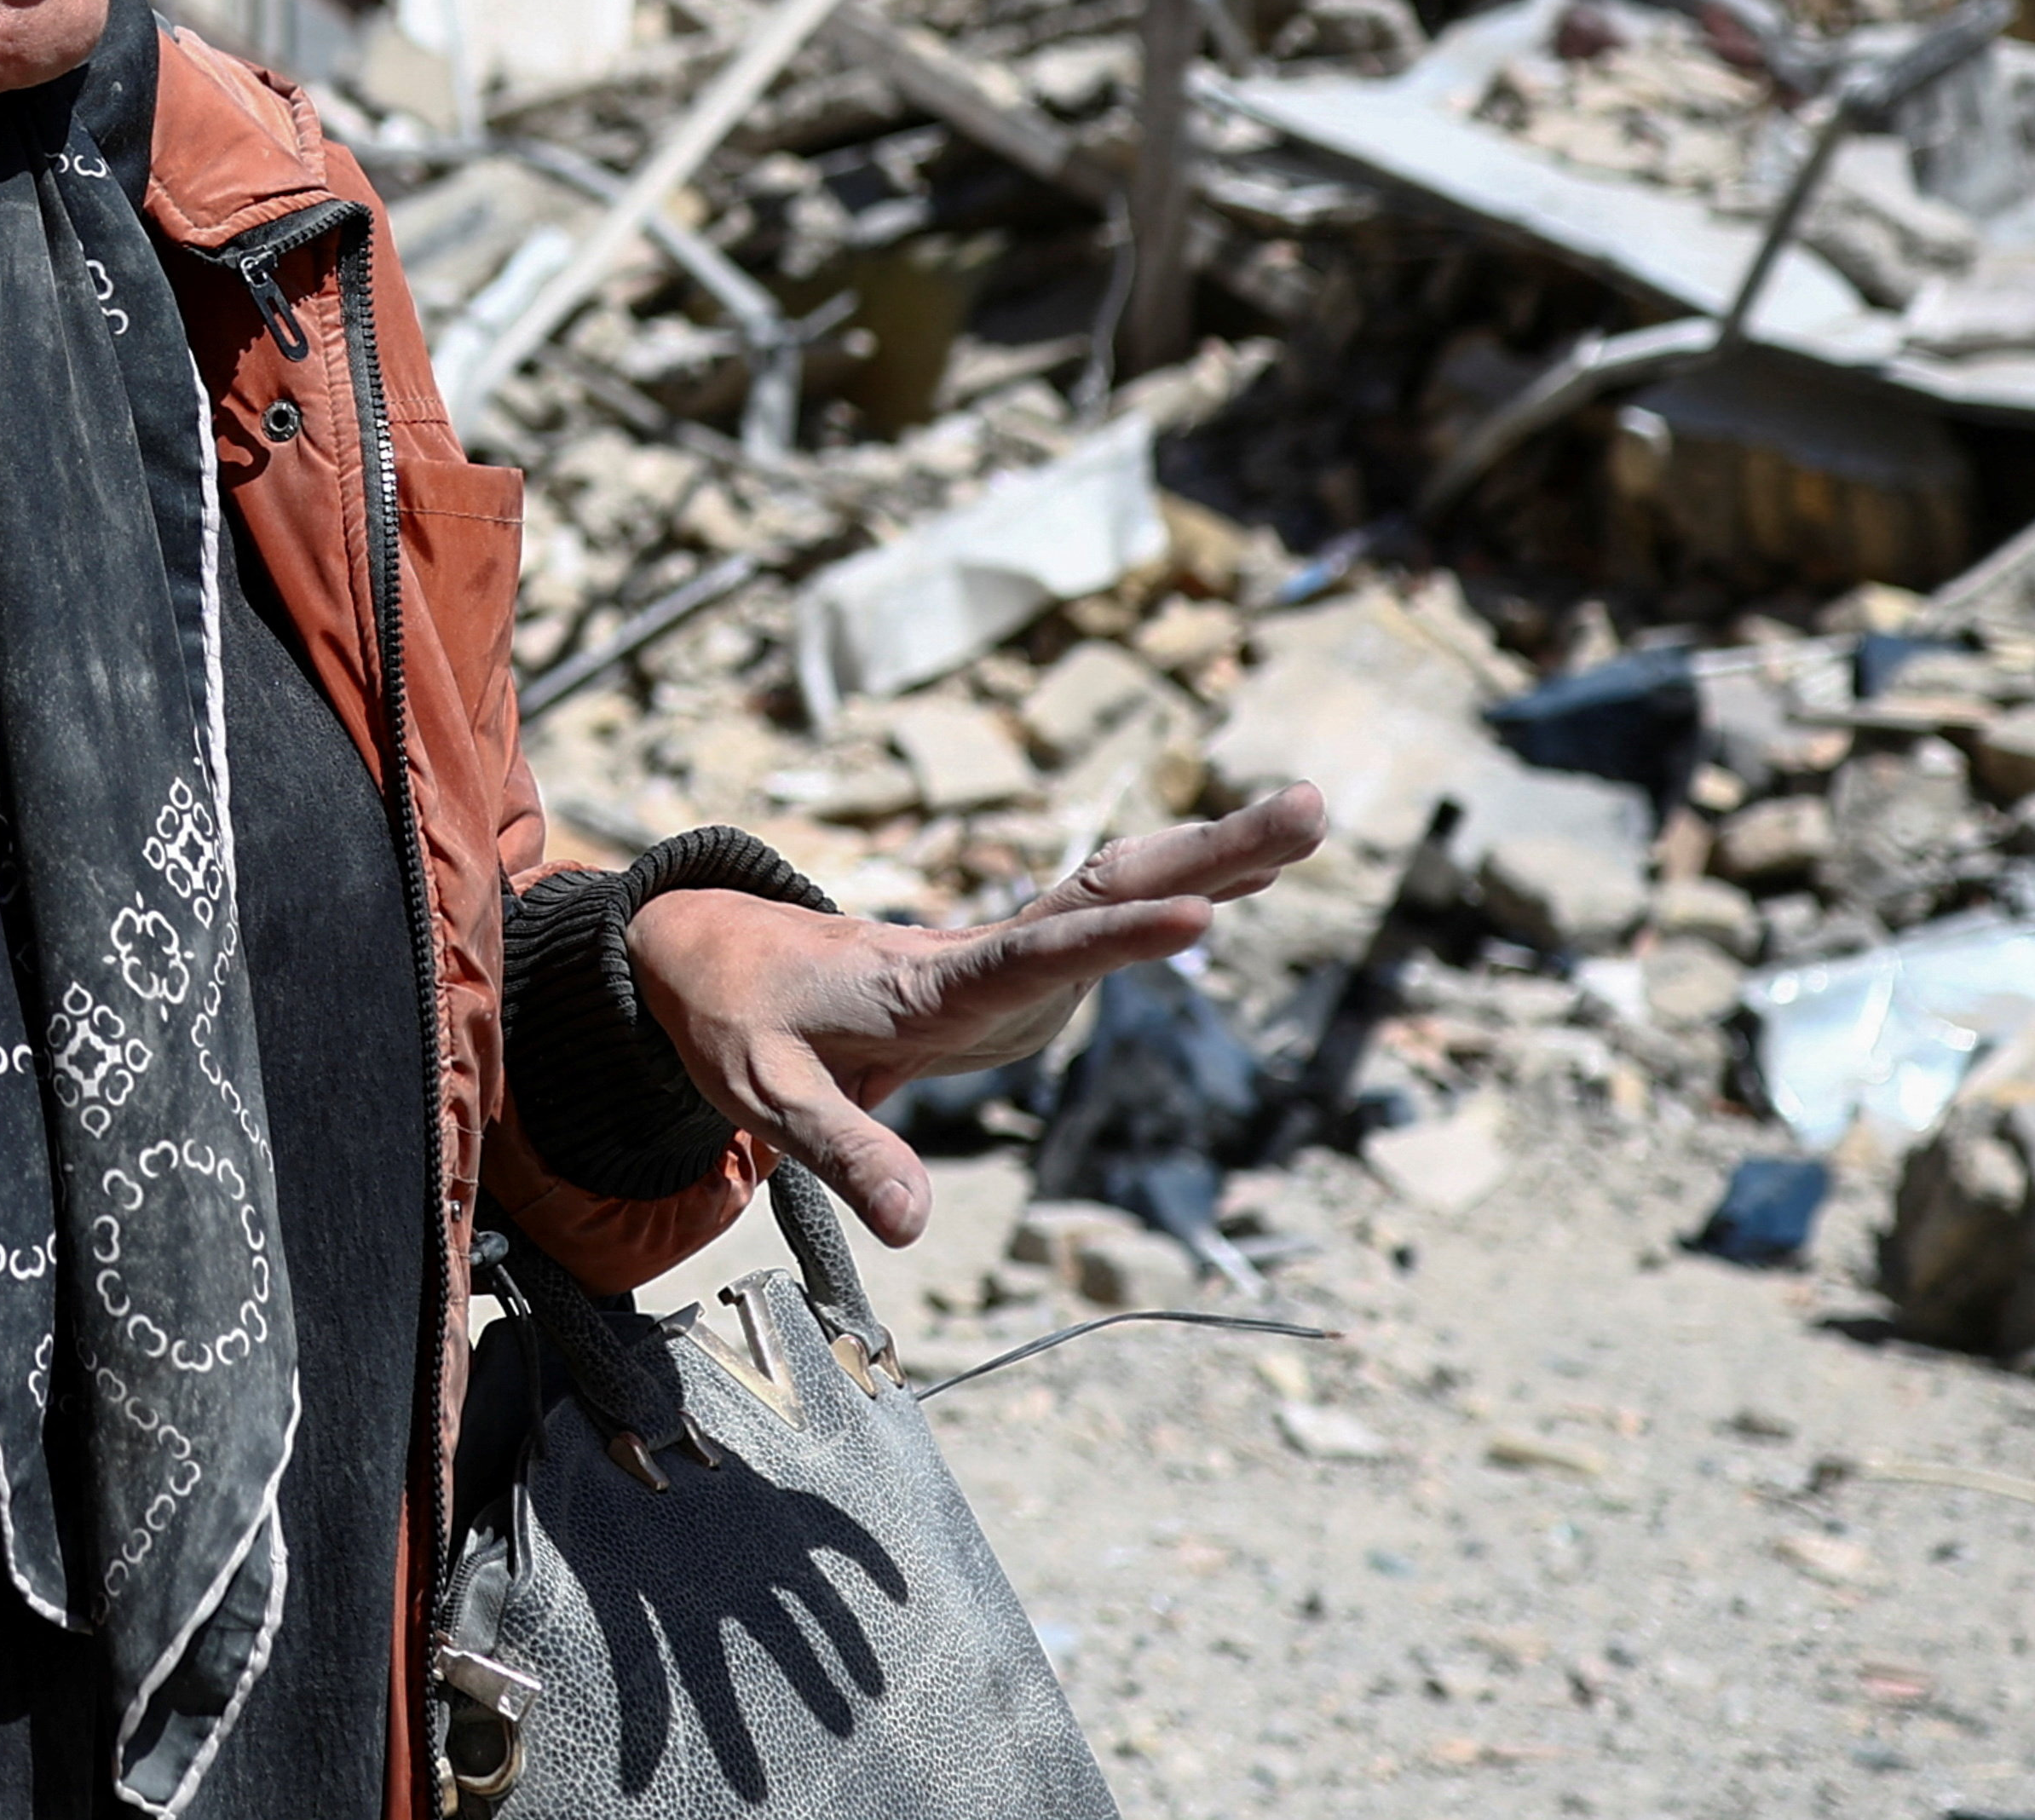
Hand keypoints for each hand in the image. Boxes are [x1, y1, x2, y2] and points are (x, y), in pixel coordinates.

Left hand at [620, 785, 1325, 1245]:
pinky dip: (1181, 882)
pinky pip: (1109, 914)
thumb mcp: (768, 1096)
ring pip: (1119, 889)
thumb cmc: (742, 1022)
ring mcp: (1010, 953)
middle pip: (1106, 892)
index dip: (1112, 941)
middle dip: (1207, 853)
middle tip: (1311, 807)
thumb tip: (918, 1226)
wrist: (723, 957)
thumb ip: (844, 1153)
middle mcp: (986, 951)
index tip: (1196, 917)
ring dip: (1213, 852)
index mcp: (929, 982)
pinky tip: (1251, 874)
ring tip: (1311, 814)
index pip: (1032, 958)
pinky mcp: (1022, 964)